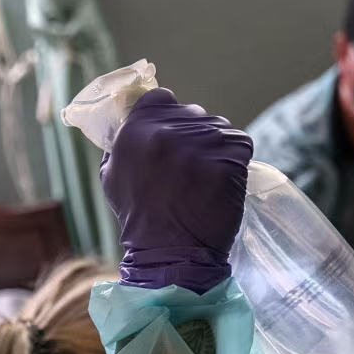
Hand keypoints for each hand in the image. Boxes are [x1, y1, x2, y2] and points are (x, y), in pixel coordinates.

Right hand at [101, 88, 252, 293]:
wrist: (170, 255)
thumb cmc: (140, 220)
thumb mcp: (113, 175)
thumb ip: (122, 142)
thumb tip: (130, 120)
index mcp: (136, 129)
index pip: (161, 98)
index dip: (168, 115)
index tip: (172, 133)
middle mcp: (167, 130)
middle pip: (192, 113)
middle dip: (193, 135)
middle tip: (192, 166)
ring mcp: (200, 143)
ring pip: (218, 127)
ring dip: (216, 148)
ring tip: (207, 178)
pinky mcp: (229, 158)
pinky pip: (240, 143)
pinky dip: (236, 159)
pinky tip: (224, 180)